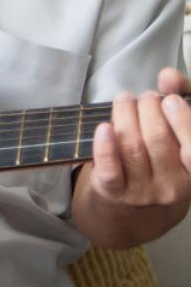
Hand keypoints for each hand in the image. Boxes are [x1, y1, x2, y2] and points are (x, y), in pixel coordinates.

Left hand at [79, 68, 190, 244]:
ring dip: (125, 116)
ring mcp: (143, 192)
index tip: (168, 98)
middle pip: (157, 139)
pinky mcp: (114, 194)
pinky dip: (104, 146)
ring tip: (124, 100)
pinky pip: (110, 169)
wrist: (132, 210)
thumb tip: (169, 76)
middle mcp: (174, 187)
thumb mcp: (178, 137)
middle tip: (143, 97)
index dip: (182, 119)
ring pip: (132, 147)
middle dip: (148, 109)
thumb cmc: (161, 162)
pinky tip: (103, 127)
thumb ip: (181, 101)